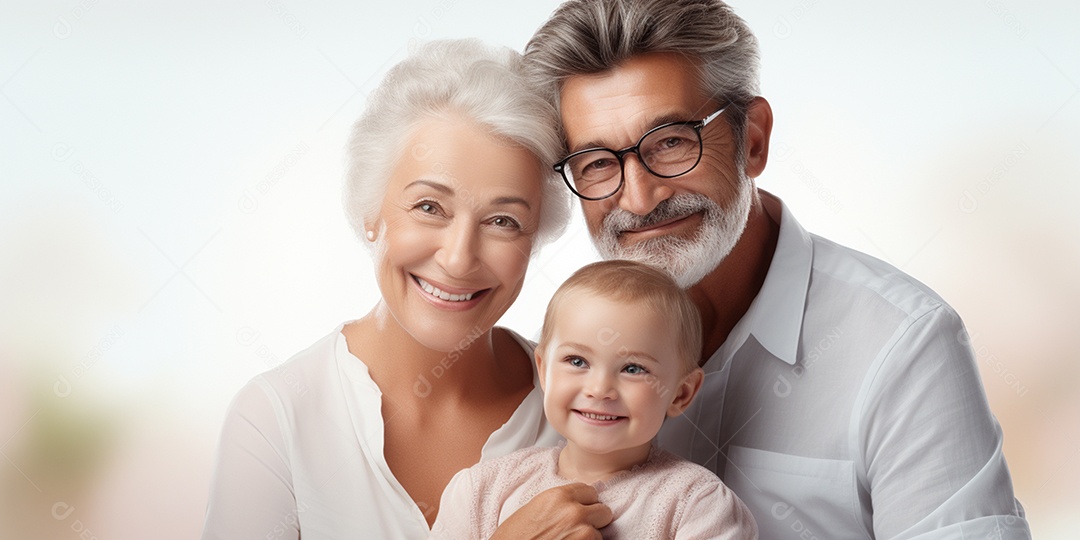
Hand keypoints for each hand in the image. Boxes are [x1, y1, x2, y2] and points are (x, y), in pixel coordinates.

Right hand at [490, 483, 612, 539]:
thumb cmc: (514, 536)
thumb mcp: (534, 509)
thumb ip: (558, 503)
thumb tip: (577, 504)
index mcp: (558, 496)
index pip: (590, 491)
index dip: (585, 503)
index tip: (580, 510)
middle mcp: (573, 511)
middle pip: (603, 511)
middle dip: (593, 520)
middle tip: (578, 529)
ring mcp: (582, 533)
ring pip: (599, 533)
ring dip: (589, 538)